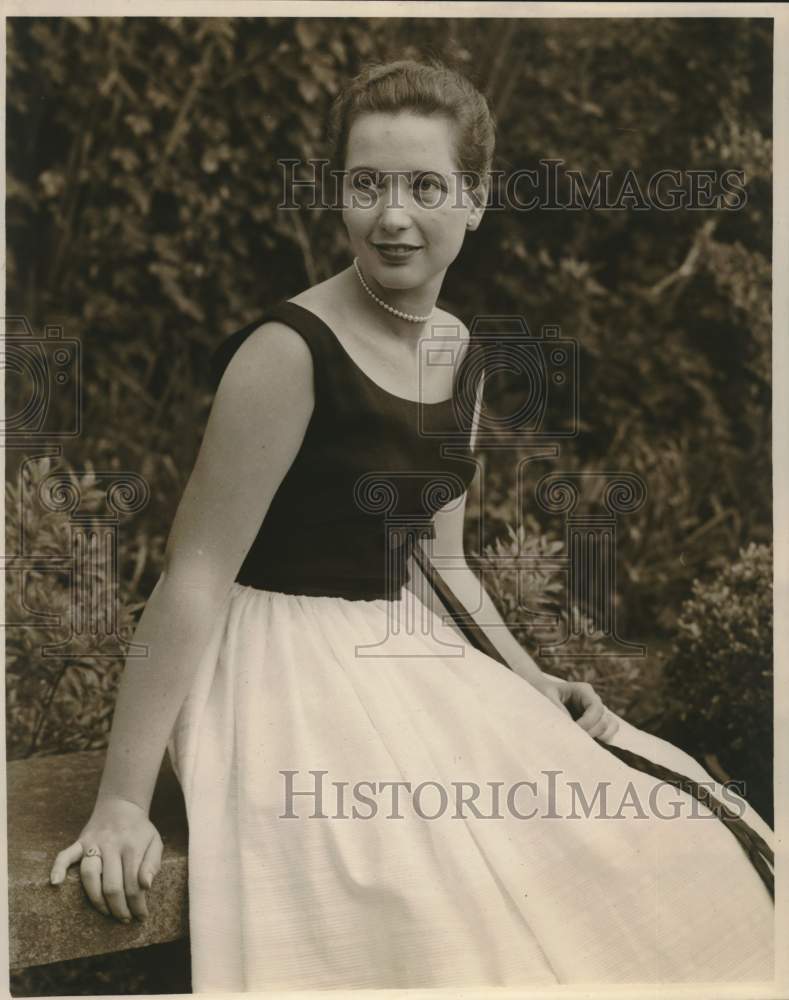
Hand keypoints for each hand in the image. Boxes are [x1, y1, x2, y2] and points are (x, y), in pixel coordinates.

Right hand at [49, 796, 163, 922]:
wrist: (122, 805)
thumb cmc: (140, 831)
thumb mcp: (155, 842)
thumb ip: (153, 864)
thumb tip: (146, 886)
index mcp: (133, 847)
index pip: (134, 884)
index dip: (138, 905)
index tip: (141, 917)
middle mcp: (112, 845)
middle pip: (112, 886)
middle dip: (119, 908)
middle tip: (125, 919)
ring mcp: (94, 844)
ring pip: (90, 876)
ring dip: (97, 900)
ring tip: (107, 913)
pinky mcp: (80, 842)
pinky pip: (66, 855)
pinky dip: (58, 868)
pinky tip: (55, 883)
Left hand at [536, 678, 619, 741]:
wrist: (539, 695)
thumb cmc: (542, 694)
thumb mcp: (547, 697)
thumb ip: (559, 710)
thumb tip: (572, 729)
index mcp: (584, 691)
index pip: (596, 708)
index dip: (588, 722)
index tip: (574, 731)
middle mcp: (594, 701)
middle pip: (605, 720)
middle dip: (591, 733)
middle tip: (575, 740)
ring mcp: (597, 713)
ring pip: (611, 727)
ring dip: (600, 737)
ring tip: (583, 743)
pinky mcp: (596, 724)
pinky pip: (608, 734)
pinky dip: (601, 741)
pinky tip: (586, 745)